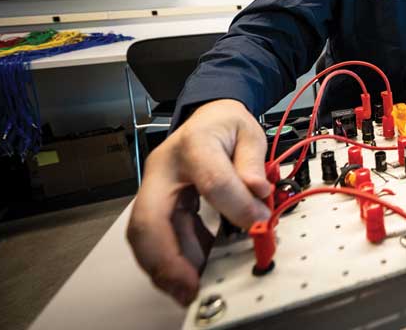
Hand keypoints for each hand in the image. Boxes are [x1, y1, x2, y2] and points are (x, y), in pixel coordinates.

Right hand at [126, 99, 271, 304]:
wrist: (208, 116)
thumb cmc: (226, 124)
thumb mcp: (249, 133)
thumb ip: (253, 163)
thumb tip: (257, 191)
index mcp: (194, 144)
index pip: (212, 181)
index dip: (236, 207)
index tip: (259, 223)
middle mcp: (163, 169)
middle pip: (148, 220)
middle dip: (166, 260)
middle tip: (190, 287)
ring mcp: (155, 188)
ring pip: (146, 235)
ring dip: (167, 266)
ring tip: (193, 288)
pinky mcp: (158, 204)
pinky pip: (161, 236)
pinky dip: (178, 258)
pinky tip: (199, 267)